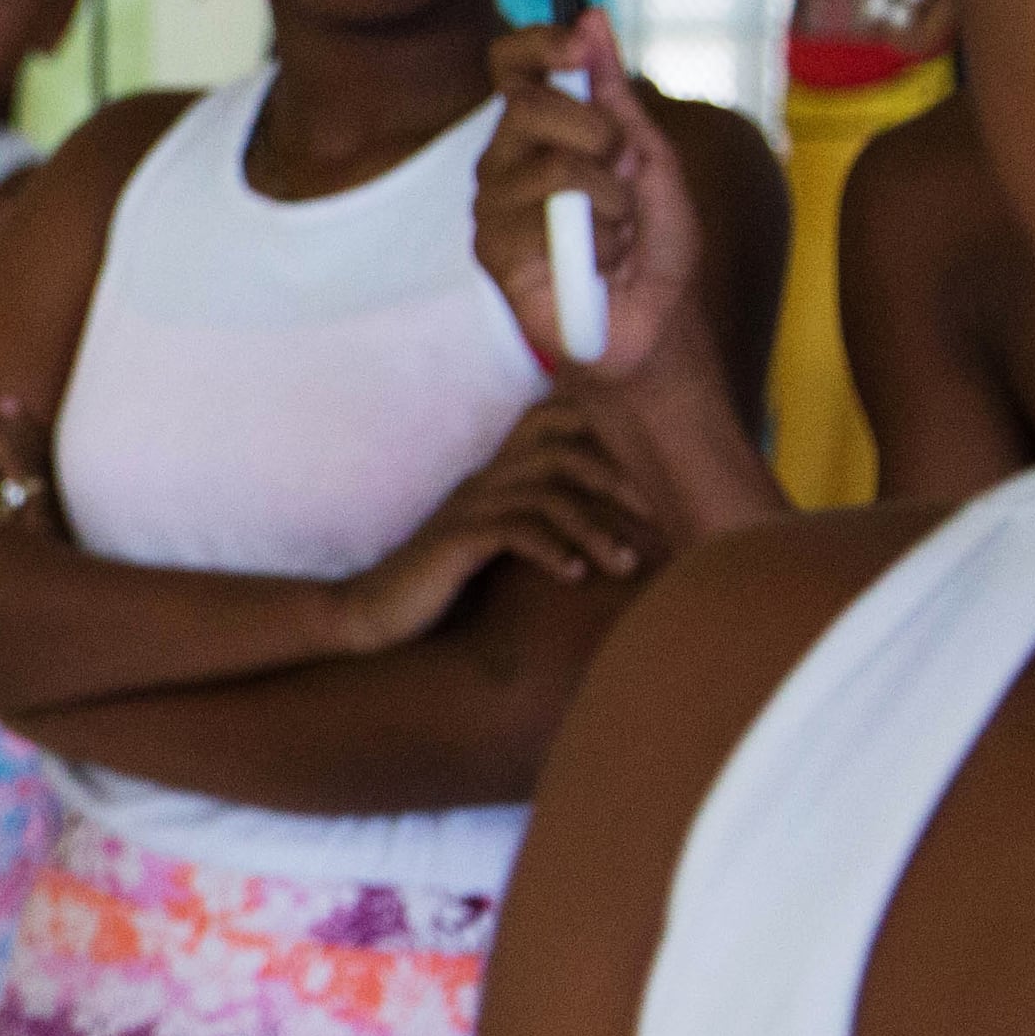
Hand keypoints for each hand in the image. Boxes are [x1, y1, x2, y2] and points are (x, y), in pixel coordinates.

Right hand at [331, 397, 647, 653]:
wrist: (373, 613)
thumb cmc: (443, 588)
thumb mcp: (497, 549)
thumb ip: (539, 527)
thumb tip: (611, 532)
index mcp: (495, 475)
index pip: (549, 422)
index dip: (603, 431)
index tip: (654, 472)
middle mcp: (483, 481)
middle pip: (561, 453)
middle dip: (619, 483)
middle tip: (661, 521)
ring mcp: (468, 508)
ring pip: (547, 496)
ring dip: (596, 529)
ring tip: (627, 564)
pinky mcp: (455, 541)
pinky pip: (515, 531)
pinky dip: (553, 551)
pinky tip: (575, 576)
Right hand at [475, 15, 699, 386]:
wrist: (653, 326)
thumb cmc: (653, 249)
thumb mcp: (653, 158)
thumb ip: (617, 93)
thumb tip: (592, 17)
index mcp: (542, 132)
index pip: (512, 65)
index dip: (539, 42)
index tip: (580, 44)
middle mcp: (507, 158)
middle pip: (524, 98)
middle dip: (595, 127)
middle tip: (623, 165)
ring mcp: (493, 202)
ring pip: (545, 153)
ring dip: (608, 187)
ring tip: (618, 225)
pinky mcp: (491, 244)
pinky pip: (543, 201)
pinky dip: (594, 223)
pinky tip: (596, 254)